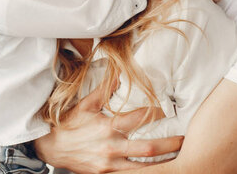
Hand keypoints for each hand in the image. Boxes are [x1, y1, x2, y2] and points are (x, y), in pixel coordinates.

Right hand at [34, 86, 182, 173]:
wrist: (51, 148)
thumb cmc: (69, 124)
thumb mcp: (85, 105)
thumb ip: (104, 90)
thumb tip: (119, 72)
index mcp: (108, 127)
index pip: (139, 118)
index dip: (156, 114)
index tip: (166, 111)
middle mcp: (112, 147)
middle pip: (148, 148)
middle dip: (169, 144)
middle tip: (185, 140)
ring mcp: (110, 164)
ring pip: (143, 168)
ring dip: (162, 164)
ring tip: (179, 159)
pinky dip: (144, 173)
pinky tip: (157, 170)